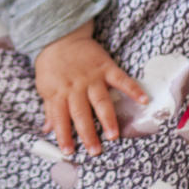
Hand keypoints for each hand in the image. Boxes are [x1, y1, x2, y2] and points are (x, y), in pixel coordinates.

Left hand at [35, 22, 147, 154]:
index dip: (63, 135)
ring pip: (100, 100)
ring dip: (107, 118)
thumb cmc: (51, 65)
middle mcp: (75, 87)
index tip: (68, 152)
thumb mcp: (44, 86)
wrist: (61, 37)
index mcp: (58, 93)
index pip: (60, 118)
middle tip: (95, 151)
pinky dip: (133, 89)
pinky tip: (144, 100)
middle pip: (81, 113)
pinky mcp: (106, 67)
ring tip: (114, 135)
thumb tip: (47, 130)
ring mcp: (92, 77)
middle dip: (88, 133)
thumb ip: (49, 108)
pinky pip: (121, 79)